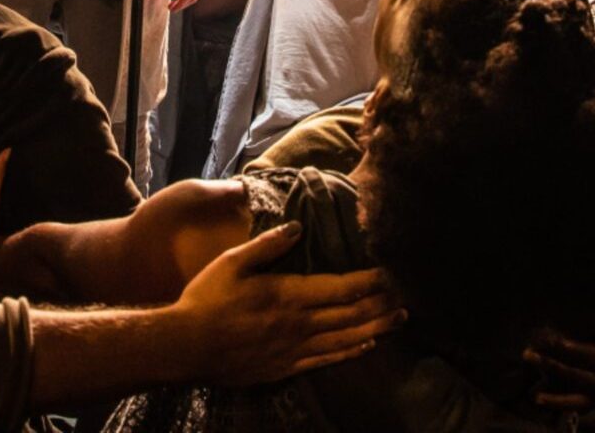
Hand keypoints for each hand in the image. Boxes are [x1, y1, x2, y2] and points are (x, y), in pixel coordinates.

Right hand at [172, 223, 401, 385]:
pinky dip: (351, 351)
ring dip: (375, 328)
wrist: (187, 346)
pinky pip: (327, 360)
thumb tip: (297, 227)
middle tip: (407, 297)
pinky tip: (365, 345)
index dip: (370, 280)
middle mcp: (300, 324)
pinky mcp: (286, 367)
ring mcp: (295, 349)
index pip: (342, 287)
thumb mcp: (232, 262)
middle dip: (382, 304)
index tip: (391, 272)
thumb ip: (267, 246)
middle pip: (352, 314)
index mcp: (289, 295)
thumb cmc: (206, 300)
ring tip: (398, 321)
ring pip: (346, 338)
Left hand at [522, 315, 594, 411]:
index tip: (565, 305)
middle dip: (560, 345)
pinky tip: (536, 397)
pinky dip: (556, 402)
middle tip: (538, 333)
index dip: (587, 319)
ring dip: (550, 366)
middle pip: (583, 355)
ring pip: (574, 377)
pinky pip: (574, 403)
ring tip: (528, 355)